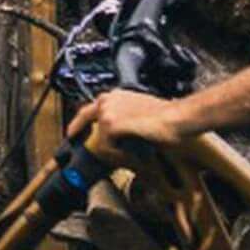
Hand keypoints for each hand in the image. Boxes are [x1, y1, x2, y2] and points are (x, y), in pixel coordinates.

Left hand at [69, 86, 194, 158]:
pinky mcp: (110, 123)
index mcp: (114, 96)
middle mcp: (107, 100)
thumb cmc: (167, 117)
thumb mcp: (138, 115)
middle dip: (96, 140)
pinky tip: (135, 149)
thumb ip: (123, 121)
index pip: (88, 111)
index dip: (78, 124)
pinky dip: (120, 153)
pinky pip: (107, 147)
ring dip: (117, 149)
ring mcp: (107, 111)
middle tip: (108, 152)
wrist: (178, 118)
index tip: (71, 134)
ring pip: (101, 140)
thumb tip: (117, 136)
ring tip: (137, 148)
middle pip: (87, 124)